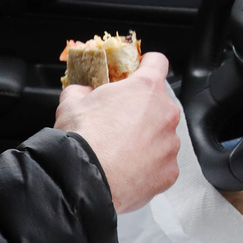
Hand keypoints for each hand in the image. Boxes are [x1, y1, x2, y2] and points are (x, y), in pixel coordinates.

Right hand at [54, 52, 179, 213]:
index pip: (158, 62)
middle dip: (142, 110)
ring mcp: (170, 144)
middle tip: (119, 121)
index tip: (141, 69)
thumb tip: (83, 92)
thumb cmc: (82, 138)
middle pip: (159, 104)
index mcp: (146, 88)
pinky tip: (129, 169)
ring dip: (147, 139)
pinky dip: (149, 166)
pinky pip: (162, 164)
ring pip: (162, 135)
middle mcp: (165, 114)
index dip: (147, 64)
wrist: (85, 180)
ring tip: (122, 151)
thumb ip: (83, 90)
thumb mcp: (72, 102)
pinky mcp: (169, 172)